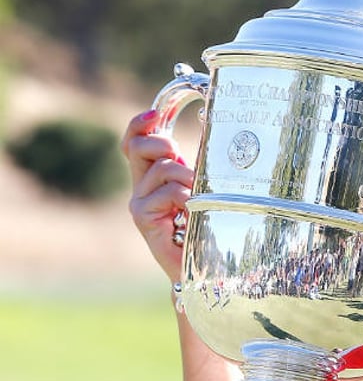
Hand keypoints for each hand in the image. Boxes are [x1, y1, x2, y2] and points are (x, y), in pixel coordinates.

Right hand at [120, 110, 192, 282]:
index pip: (134, 141)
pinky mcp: (143, 218)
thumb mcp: (206, 184)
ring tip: (199, 198)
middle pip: (137, 147)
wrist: (204, 265)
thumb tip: (211, 123)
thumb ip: (203, 160)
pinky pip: (168, 193)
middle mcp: (142, 186)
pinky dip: (187, 197)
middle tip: (185, 163)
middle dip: (163, 144)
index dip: (139, 125)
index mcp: (154, 175)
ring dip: (189, 177)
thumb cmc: (209, 224)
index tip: (154, 114)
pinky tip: (193, 212)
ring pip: (163, 168)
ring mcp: (139, 202)